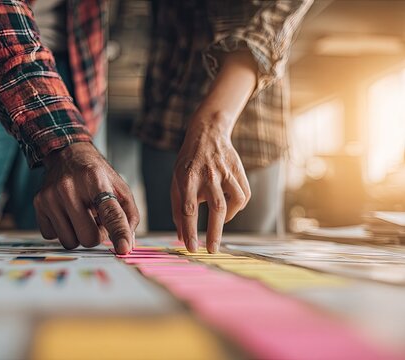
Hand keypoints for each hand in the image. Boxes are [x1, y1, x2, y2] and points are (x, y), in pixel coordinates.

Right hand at [33, 142, 138, 253]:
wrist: (68, 155)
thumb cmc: (97, 176)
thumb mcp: (120, 189)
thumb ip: (128, 216)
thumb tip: (127, 245)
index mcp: (95, 179)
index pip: (110, 213)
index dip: (118, 232)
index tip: (123, 248)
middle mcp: (69, 187)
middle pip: (88, 237)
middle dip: (96, 235)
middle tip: (97, 219)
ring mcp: (51, 196)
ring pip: (70, 241)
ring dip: (79, 234)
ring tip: (82, 215)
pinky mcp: (38, 204)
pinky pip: (53, 236)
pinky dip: (63, 230)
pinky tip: (67, 215)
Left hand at [171, 112, 250, 253]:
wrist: (207, 133)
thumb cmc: (187, 163)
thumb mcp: (176, 182)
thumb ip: (177, 210)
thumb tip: (181, 237)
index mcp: (188, 178)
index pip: (188, 209)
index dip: (190, 230)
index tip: (191, 247)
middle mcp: (208, 175)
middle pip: (216, 208)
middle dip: (214, 233)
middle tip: (211, 250)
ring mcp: (225, 172)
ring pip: (235, 201)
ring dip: (228, 218)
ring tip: (220, 222)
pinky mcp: (238, 170)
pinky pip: (244, 195)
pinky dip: (238, 207)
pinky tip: (230, 208)